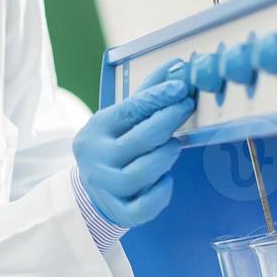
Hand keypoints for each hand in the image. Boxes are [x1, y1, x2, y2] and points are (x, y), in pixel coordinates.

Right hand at [72, 60, 194, 226]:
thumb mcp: (122, 119)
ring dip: (165, 157)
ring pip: (142, 173)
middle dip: (168, 122)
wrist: (91, 190)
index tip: (180, 88)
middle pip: (140, 140)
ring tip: (173, 147)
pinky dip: (161, 192)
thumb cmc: (114, 147)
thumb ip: (148, 94)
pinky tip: (165, 179)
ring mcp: (105, 187)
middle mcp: (95, 159)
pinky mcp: (117, 211)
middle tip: (185, 108)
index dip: (156, 98)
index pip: (128, 111)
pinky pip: (145, 206)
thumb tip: (177, 65)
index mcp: (95, 131)